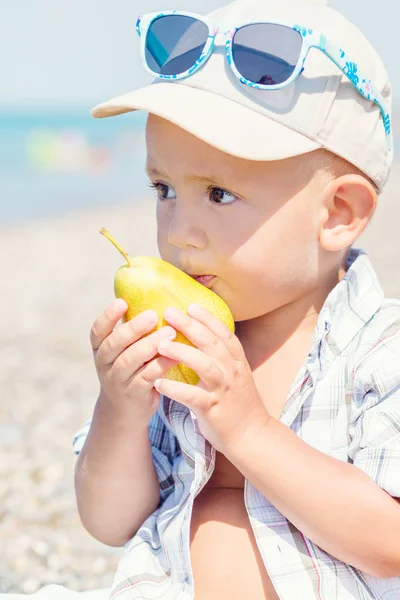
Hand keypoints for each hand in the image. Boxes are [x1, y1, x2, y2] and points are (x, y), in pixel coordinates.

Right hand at [90, 299, 178, 426]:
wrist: (123, 412)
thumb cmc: (128, 371)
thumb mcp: (121, 352)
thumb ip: (131, 332)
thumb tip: (153, 296)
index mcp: (101, 349)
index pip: (98, 331)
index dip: (108, 316)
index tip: (122, 302)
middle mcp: (105, 364)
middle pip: (114, 344)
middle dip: (133, 328)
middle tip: (153, 315)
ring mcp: (117, 380)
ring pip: (130, 360)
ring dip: (149, 345)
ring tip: (169, 332)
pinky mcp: (134, 394)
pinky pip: (146, 377)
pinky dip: (161, 365)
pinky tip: (175, 355)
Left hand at [154, 303, 270, 453]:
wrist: (252, 436)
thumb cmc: (238, 404)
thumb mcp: (236, 375)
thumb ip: (221, 358)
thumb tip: (201, 339)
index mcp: (237, 363)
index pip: (224, 334)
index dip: (208, 319)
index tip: (191, 305)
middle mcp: (232, 372)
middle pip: (212, 344)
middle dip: (190, 326)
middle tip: (169, 313)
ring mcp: (224, 390)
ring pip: (204, 366)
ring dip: (181, 353)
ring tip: (160, 345)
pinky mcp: (213, 410)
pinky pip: (193, 397)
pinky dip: (175, 390)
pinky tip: (159, 384)